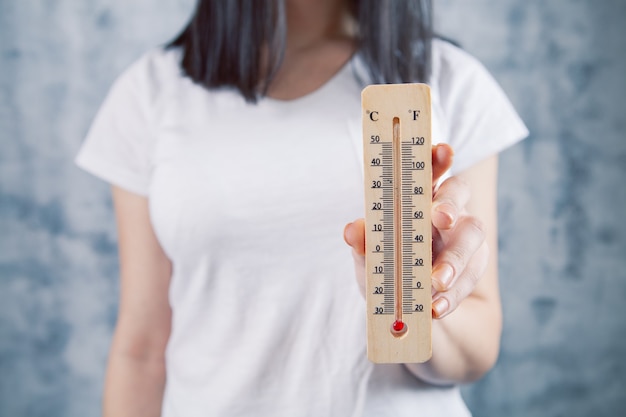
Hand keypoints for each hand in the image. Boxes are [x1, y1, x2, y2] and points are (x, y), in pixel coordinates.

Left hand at [343, 144, 487, 318]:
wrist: (406, 313)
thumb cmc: (385, 271)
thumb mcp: (367, 260)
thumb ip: (362, 245)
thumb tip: (352, 230)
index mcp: (416, 197)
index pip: (429, 169)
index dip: (437, 158)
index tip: (440, 150)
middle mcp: (443, 211)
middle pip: (459, 191)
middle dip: (450, 201)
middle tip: (441, 218)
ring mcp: (463, 238)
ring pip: (473, 233)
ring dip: (456, 257)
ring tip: (438, 281)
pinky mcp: (474, 266)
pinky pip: (471, 275)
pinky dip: (454, 293)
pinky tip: (436, 307)